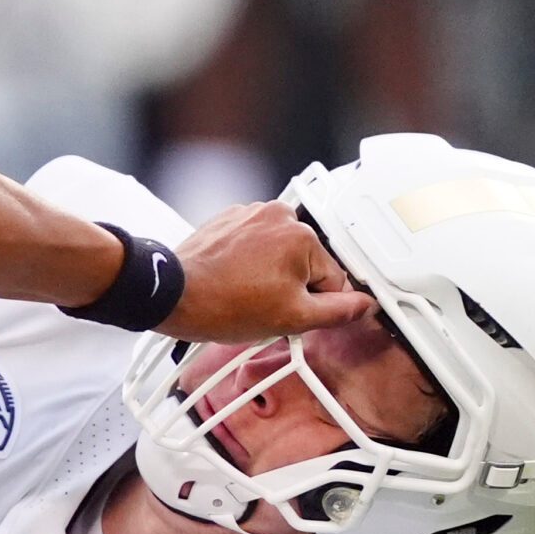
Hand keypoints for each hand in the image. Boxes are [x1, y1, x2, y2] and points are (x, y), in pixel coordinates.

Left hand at [160, 201, 373, 341]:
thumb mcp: (291, 319)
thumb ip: (337, 312)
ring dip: (270, 275)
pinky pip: (254, 245)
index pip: (333, 279)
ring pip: (279, 254)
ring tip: (245, 294)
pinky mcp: (228, 220)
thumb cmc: (222, 304)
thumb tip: (363, 306)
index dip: (317, 305)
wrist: (171, 295)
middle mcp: (278, 215)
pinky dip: (248, 263)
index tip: (295, 315)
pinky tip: (233, 281)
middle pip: (306, 263)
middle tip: (264, 306)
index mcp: (302, 237)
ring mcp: (250, 214)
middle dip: (292, 288)